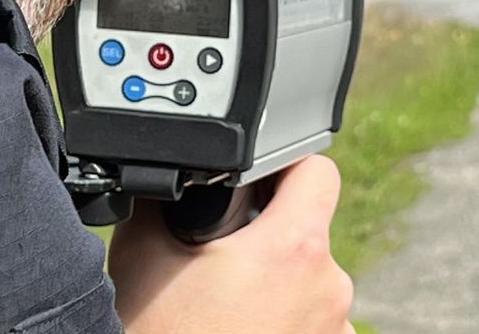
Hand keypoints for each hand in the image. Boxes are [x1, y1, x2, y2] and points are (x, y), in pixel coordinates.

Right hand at [107, 155, 354, 333]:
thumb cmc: (154, 328)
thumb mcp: (144, 244)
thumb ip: (172, 194)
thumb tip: (178, 170)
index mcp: (293, 249)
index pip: (317, 170)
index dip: (282, 163)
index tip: (255, 176)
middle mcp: (329, 290)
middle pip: (308, 231)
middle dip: (268, 235)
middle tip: (220, 256)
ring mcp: (334, 333)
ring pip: (310, 282)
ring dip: (278, 284)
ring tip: (226, 303)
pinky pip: (311, 324)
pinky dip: (283, 321)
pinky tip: (240, 328)